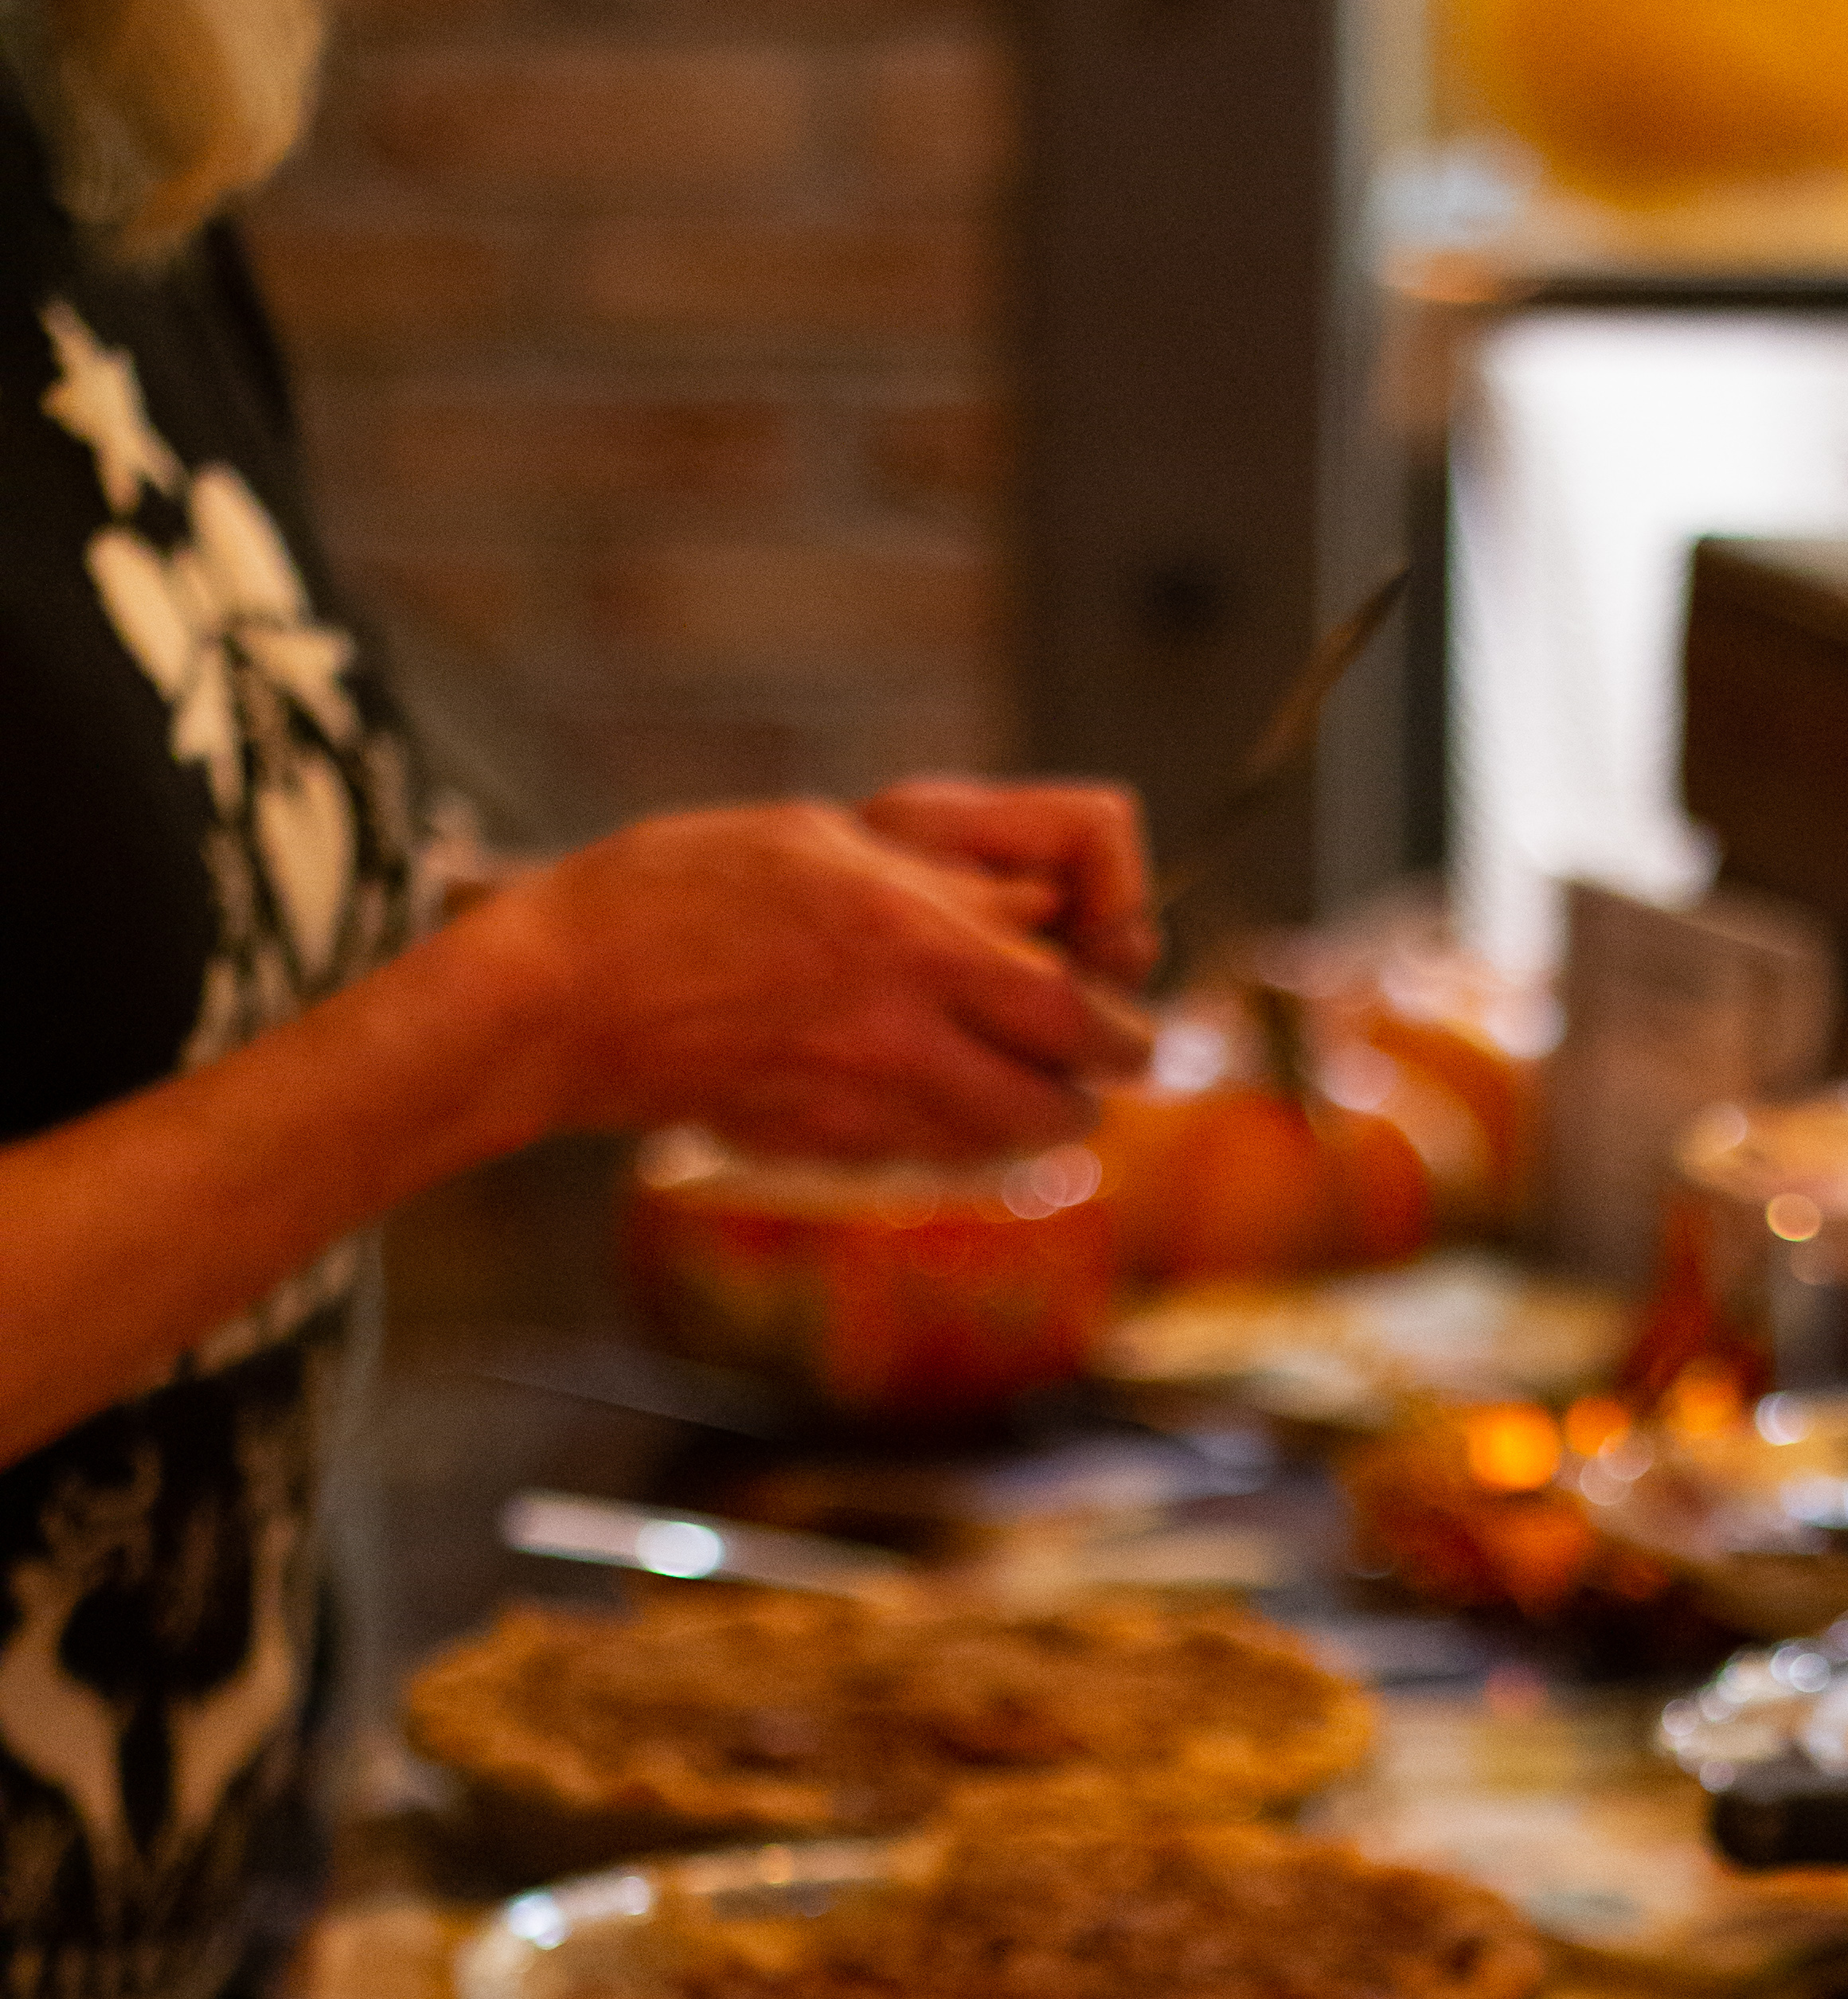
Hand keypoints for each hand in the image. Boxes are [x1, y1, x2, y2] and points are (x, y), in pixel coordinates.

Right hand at [461, 801, 1154, 1162]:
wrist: (567, 994)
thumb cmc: (682, 889)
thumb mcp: (825, 839)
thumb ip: (940, 878)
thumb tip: (1033, 906)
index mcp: (912, 938)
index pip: (1069, 1010)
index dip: (1118, 1031)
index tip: (1130, 1036)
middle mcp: (900, 1033)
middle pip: (1053, 1102)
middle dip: (1084, 1094)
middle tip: (1085, 1080)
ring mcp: (858, 1104)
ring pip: (994, 1146)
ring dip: (1021, 1127)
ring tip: (1012, 1093)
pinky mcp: (819, 1151)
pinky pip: (918, 1159)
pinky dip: (941, 1141)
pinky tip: (912, 1102)